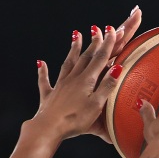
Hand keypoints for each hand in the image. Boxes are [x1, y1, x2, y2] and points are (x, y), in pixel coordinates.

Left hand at [30, 10, 140, 140]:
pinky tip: (40, 63)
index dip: (108, 43)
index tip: (113, 29)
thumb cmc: (75, 120)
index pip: (100, 58)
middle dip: (94, 42)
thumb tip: (118, 68)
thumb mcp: (96, 105)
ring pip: (68, 63)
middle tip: (98, 28)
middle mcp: (73, 79)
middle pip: (85, 57)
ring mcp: (60, 85)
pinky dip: (43, 72)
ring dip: (73, 49)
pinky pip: (45, 81)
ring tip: (76, 34)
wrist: (49, 128)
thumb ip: (107, 86)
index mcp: (86, 81)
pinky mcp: (49, 96)